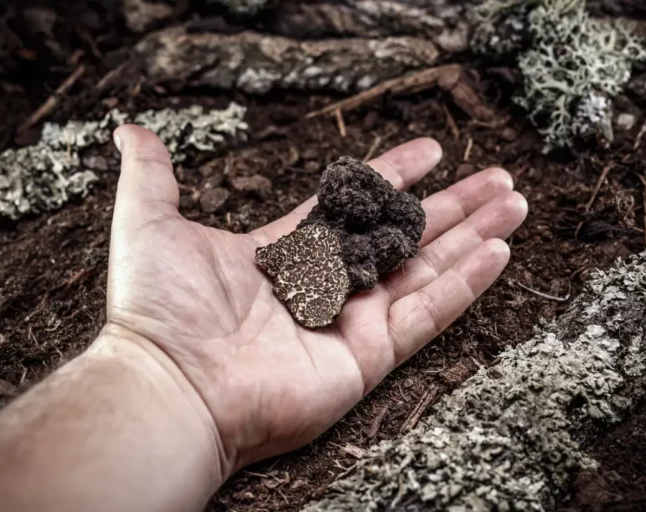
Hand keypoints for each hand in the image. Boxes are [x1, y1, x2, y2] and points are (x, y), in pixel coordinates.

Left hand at [106, 125, 527, 476]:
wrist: (170, 382)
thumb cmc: (158, 309)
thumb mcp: (150, 222)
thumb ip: (153, 174)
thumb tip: (130, 130)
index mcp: (291, 251)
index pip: (355, 205)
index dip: (394, 176)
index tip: (431, 151)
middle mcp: (329, 284)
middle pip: (404, 237)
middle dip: (453, 207)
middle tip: (497, 179)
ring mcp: (352, 321)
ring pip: (427, 270)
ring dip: (473, 237)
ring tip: (514, 205)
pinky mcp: (368, 356)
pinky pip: (428, 315)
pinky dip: (465, 284)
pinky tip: (498, 252)